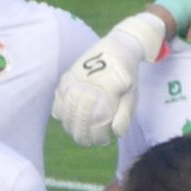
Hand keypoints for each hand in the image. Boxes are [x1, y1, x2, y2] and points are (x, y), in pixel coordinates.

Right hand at [52, 11, 168, 148]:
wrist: (116, 48)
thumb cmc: (126, 74)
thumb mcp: (132, 94)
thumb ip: (125, 115)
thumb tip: (116, 134)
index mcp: (106, 93)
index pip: (96, 124)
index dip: (98, 138)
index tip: (104, 140)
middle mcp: (87, 88)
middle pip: (79, 121)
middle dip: (83, 137)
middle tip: (89, 142)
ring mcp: (74, 83)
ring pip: (66, 114)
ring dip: (71, 128)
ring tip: (79, 133)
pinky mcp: (66, 79)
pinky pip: (57, 101)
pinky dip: (60, 114)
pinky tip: (68, 119)